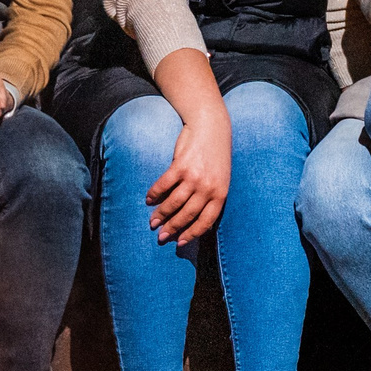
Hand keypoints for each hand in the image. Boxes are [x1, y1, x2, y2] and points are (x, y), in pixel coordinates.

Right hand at [147, 107, 231, 244]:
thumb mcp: (220, 178)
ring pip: (174, 202)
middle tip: (161, 236)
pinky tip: (149, 199)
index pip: (206, 221)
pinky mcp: (181, 165)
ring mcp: (194, 177)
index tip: (179, 243)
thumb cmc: (215, 156)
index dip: (192, 234)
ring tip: (153, 221)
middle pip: (187, 214)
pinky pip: (164, 185)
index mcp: (221, 194)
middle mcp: (208, 188)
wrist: (211, 127)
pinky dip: (155, 194)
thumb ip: (210, 196)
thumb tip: (193, 219)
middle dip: (173, 227)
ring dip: (161, 214)